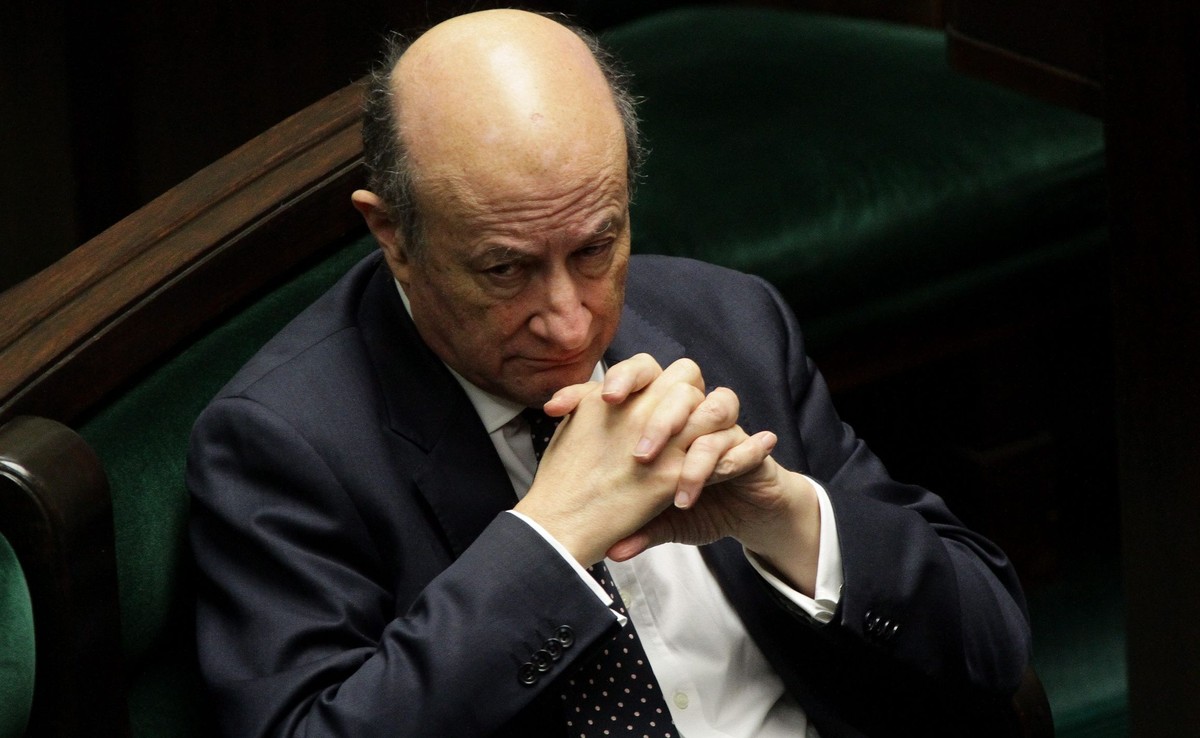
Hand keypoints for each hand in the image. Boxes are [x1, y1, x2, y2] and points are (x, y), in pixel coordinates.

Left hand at [547, 355, 821, 594]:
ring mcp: (723, 426)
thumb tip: (607, 551)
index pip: (638, 372)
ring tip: (667, 482)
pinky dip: (727, 461)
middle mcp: (693, 410)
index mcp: (660, 410)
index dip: (612, 379)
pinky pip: (741, 443)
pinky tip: (707, 487)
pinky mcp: (751, 447)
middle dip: (657, 412)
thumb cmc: (690, 501)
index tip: (582, 404)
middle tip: (638, 454)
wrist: (746, 509)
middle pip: (679, 378)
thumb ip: (633, 524)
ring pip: (714, 405)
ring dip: (687, 438)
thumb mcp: (656, 515)